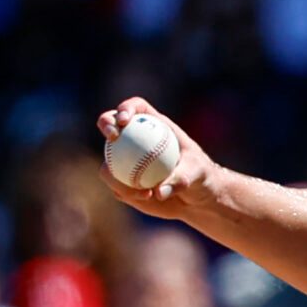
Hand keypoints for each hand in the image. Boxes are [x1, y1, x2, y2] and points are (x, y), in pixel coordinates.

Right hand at [96, 97, 219, 209]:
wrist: (196, 196)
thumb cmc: (200, 176)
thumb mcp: (196, 174)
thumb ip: (180, 179)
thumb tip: (158, 191)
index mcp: (155, 125)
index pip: (136, 108)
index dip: (125, 108)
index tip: (124, 120)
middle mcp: (135, 139)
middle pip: (112, 124)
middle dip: (106, 124)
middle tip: (113, 137)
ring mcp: (126, 160)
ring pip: (109, 162)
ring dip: (115, 173)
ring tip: (140, 188)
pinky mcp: (124, 182)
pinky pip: (118, 186)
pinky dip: (127, 192)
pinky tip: (145, 198)